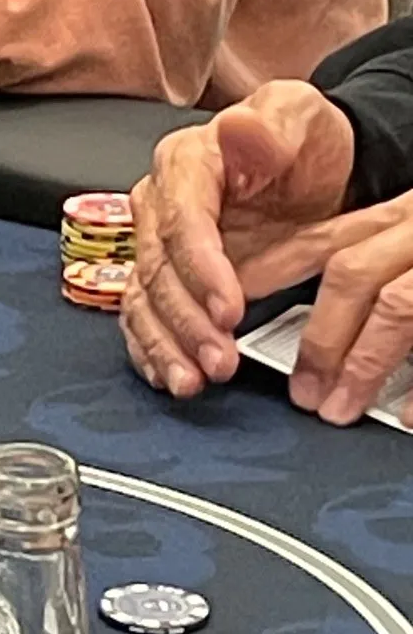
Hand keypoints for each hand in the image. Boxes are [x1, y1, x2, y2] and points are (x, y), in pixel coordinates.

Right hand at [121, 81, 355, 399]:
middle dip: (185, 320)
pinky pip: (144, 317)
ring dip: (165, 345)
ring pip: (143, 300)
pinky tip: (170, 376)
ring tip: (193, 380)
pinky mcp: (167, 276)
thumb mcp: (298, 118)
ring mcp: (159, 244)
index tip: (229, 310)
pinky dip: (153, 351)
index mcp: (185, 163)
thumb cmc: (305, 143)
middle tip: (219, 359)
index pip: (180, 221)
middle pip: (156, 269)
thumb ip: (268, 126)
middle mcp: (159, 204)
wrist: (315, 170)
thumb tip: (237, 128)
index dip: (200, 269)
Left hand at [285, 190, 412, 423]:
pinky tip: (407, 417)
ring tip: (338, 411)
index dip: (276, 270)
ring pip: (397, 309)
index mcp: (406, 216)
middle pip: (354, 274)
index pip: (327, 240)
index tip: (238, 301)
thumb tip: (334, 304)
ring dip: (363, 366)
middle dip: (320, 337)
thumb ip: (385, 253)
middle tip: (299, 392)